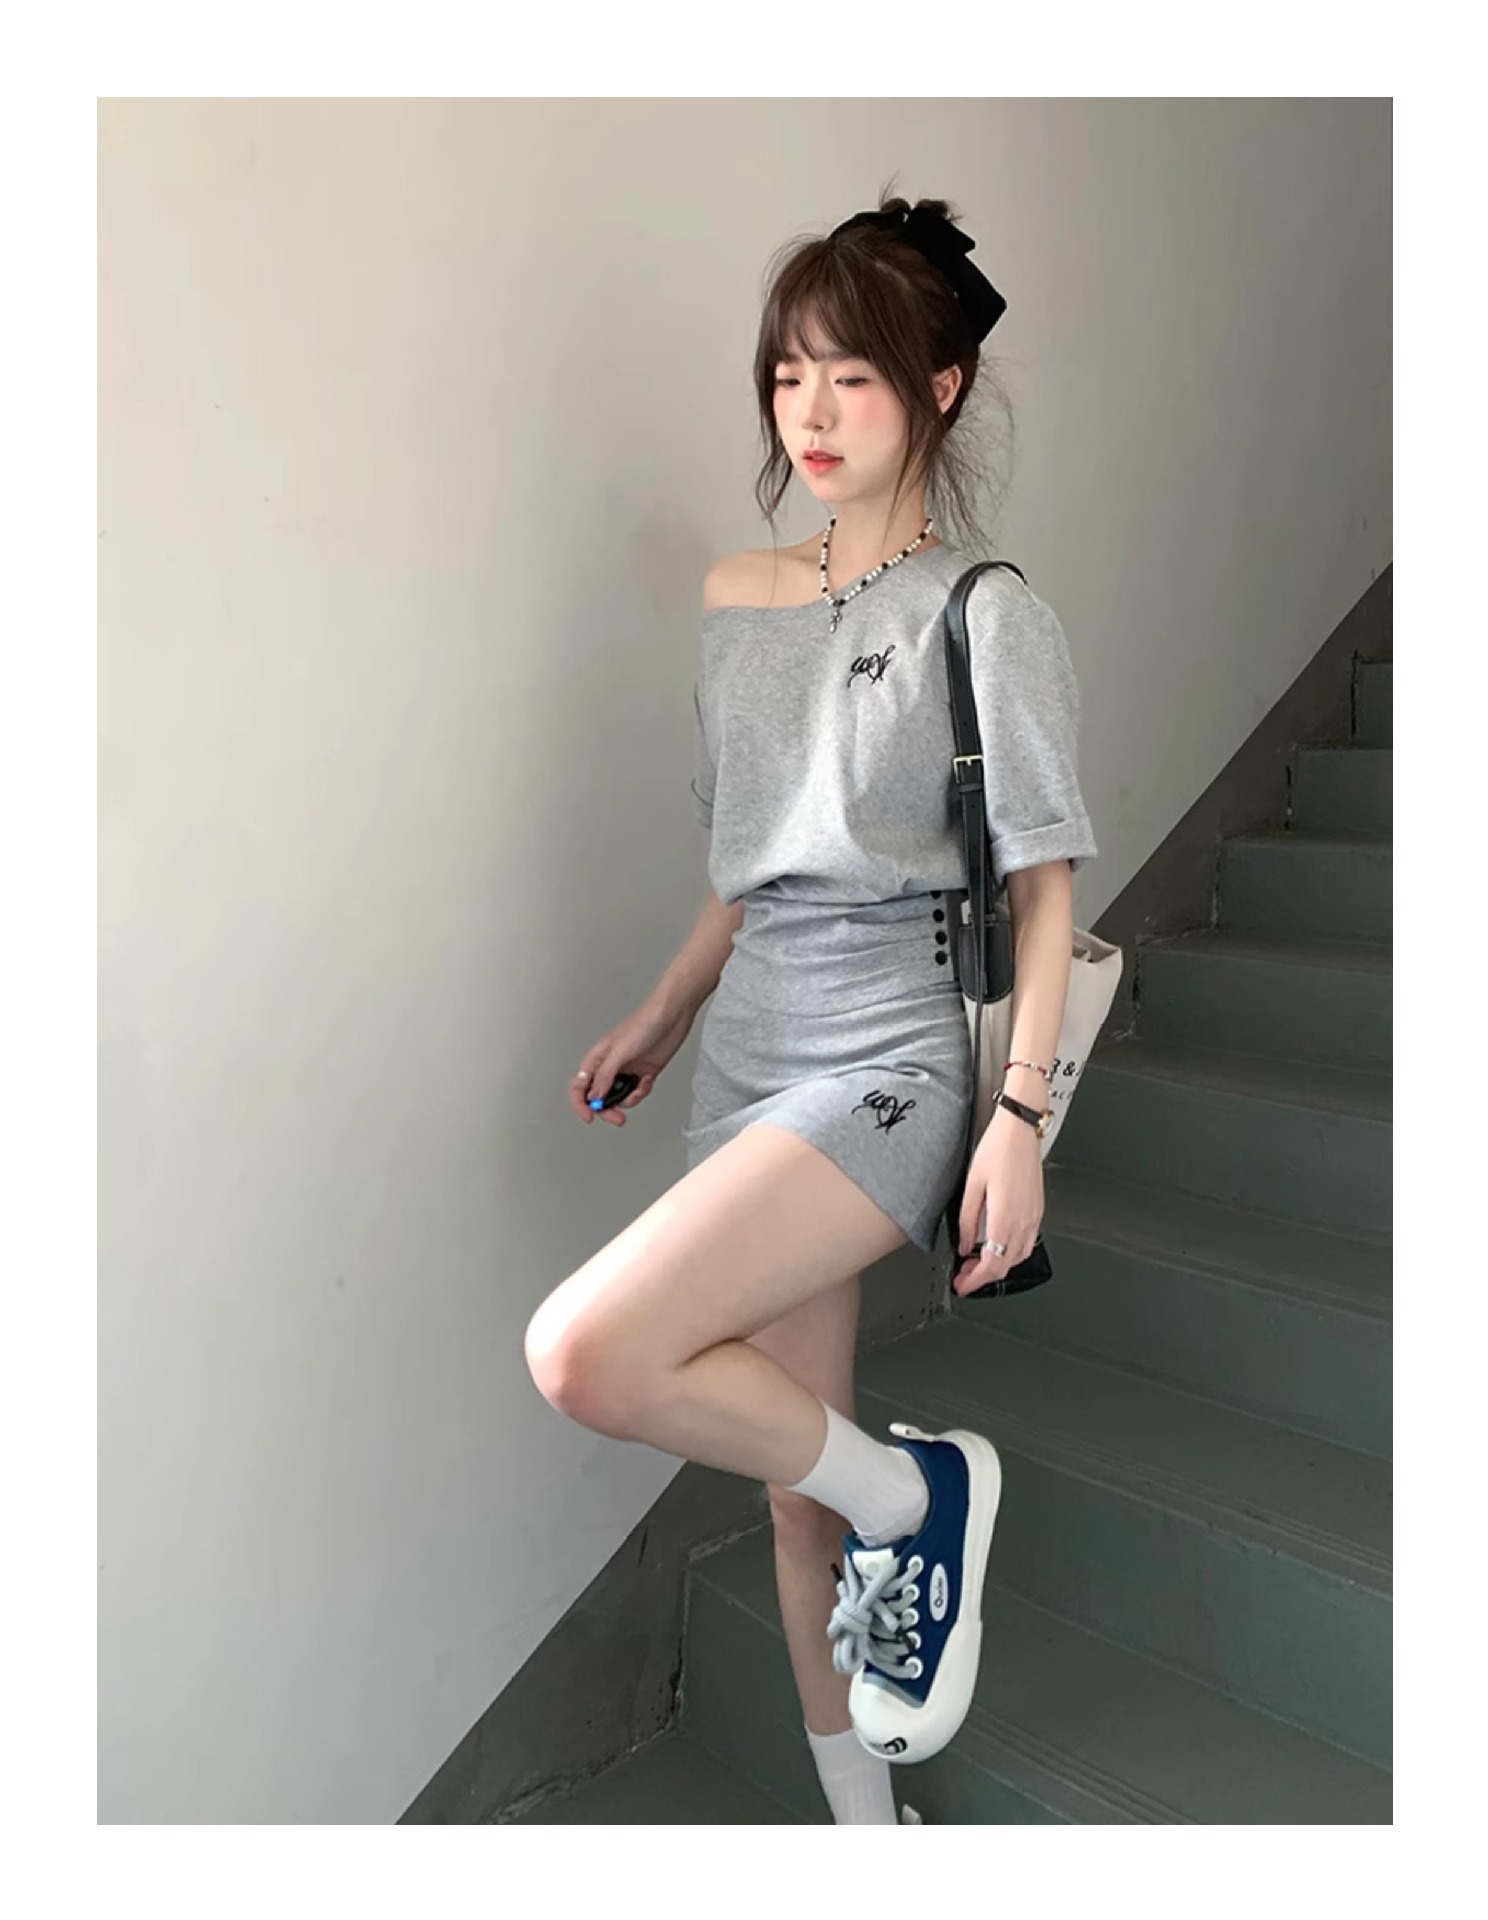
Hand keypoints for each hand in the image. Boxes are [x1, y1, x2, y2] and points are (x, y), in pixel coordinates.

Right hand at [569, 996, 696, 1127]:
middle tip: (618, 1119)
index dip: (580, 1104)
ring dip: (630, 1099)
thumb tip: (594, 1097)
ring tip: (640, 1090)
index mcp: (598, 1058)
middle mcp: (610, 1066)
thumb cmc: (644, 1024)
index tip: (590, 1117)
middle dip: (608, 1110)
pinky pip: (637, 1093)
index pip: (580, 1086)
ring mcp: (627, 1070)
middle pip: (599, 1097)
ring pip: (619, 1097)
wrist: (672, 1016)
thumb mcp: (620, 1051)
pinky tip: (648, 1081)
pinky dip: (642, 1092)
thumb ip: (605, 1075)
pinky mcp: (643, 1073)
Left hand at [952, 1103, 1045, 1295]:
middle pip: (1006, 1265)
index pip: (992, 1264)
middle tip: (964, 1276)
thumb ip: (967, 1219)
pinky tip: (996, 1245)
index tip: (962, 1285)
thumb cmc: (998, 1149)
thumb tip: (964, 1244)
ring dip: (998, 1265)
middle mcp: (1024, 1221)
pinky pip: (1027, 1242)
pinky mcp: (1037, 1209)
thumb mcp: (972, 1184)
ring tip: (976, 1262)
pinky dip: (1010, 1252)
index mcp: (1005, 1217)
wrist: (1021, 1129)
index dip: (975, 1281)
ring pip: (1018, 1256)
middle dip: (983, 1277)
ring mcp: (1034, 1216)